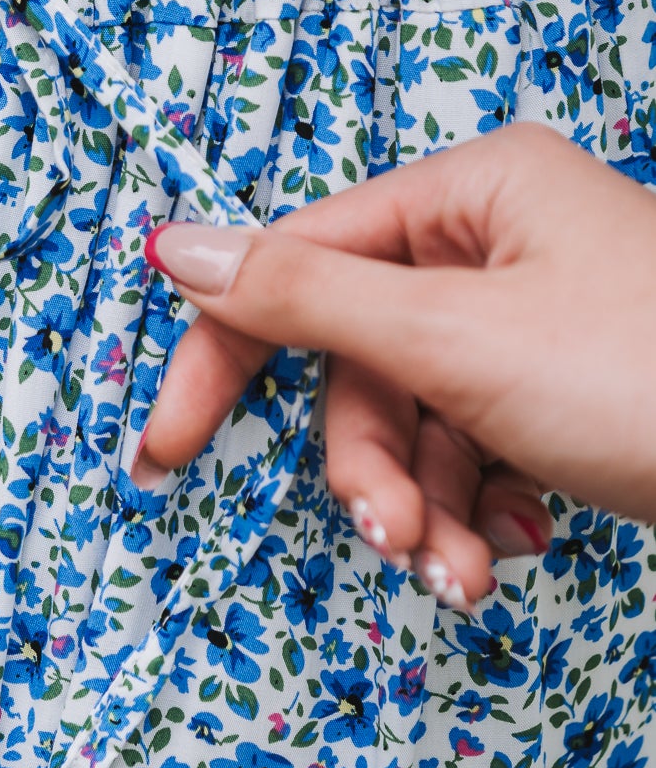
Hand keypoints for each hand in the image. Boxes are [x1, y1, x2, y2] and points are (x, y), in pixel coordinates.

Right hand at [135, 125, 655, 608]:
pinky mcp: (570, 391)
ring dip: (428, 510)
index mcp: (472, 191)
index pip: (299, 264)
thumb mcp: (457, 339)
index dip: (223, 361)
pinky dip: (483, 511)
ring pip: (420, 421)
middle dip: (373, 471)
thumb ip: (304, 295)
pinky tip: (521, 551)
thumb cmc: (653, 380)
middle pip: (363, 363)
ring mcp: (539, 319)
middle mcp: (501, 242)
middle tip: (394, 543)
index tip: (161, 452)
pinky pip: (479, 448)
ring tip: (470, 576)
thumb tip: (174, 244)